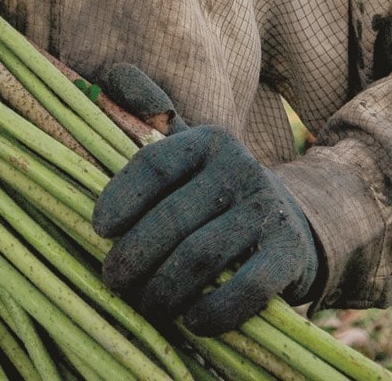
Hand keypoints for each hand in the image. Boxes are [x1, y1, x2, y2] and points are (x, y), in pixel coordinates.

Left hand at [93, 124, 319, 335]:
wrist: (294, 223)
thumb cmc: (218, 190)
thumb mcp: (190, 147)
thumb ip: (153, 112)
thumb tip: (114, 70)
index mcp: (208, 140)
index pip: (154, 164)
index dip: (120, 197)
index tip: (97, 229)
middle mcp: (240, 168)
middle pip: (173, 218)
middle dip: (135, 257)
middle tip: (113, 281)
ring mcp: (266, 211)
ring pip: (202, 256)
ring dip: (164, 289)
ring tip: (144, 305)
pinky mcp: (289, 254)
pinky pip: (247, 289)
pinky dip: (214, 310)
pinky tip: (191, 322)